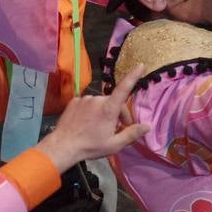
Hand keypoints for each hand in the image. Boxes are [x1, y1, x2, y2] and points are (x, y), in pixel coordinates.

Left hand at [35, 65, 150, 171]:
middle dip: (118, 114)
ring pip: (101, 103)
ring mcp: (84, 99)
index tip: (140, 65)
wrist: (63, 146)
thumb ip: (132, 134)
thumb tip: (148, 126)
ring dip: (104, 113)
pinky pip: (88, 104)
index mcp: (109, 109)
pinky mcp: (74, 101)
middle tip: (116, 130)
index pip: (124, 88)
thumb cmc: (90, 146)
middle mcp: (97, 99)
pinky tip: (87, 123)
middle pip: (114, 103)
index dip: (133, 76)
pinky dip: (91, 111)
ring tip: (99, 128)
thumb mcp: (114, 145)